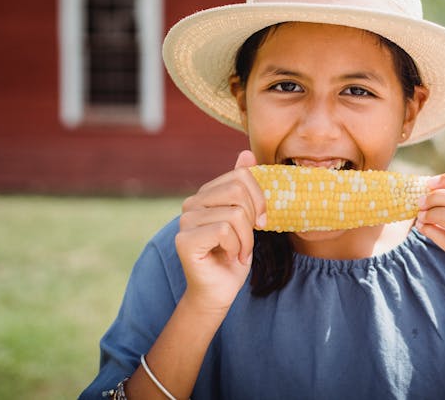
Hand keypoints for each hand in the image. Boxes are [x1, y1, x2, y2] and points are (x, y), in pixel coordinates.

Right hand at [175, 150, 266, 315]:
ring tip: (239, 251)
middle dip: (252, 219)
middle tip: (249, 239)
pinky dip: (237, 247)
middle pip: (237, 191)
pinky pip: (224, 231)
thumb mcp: (246, 218)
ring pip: (234, 214)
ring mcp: (185, 220)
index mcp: (207, 194)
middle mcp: (192, 203)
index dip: (259, 197)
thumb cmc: (234, 255)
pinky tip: (230, 257)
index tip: (261, 221)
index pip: (241, 176)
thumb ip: (244, 187)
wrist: (219, 291)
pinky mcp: (184, 239)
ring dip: (246, 239)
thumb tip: (246, 153)